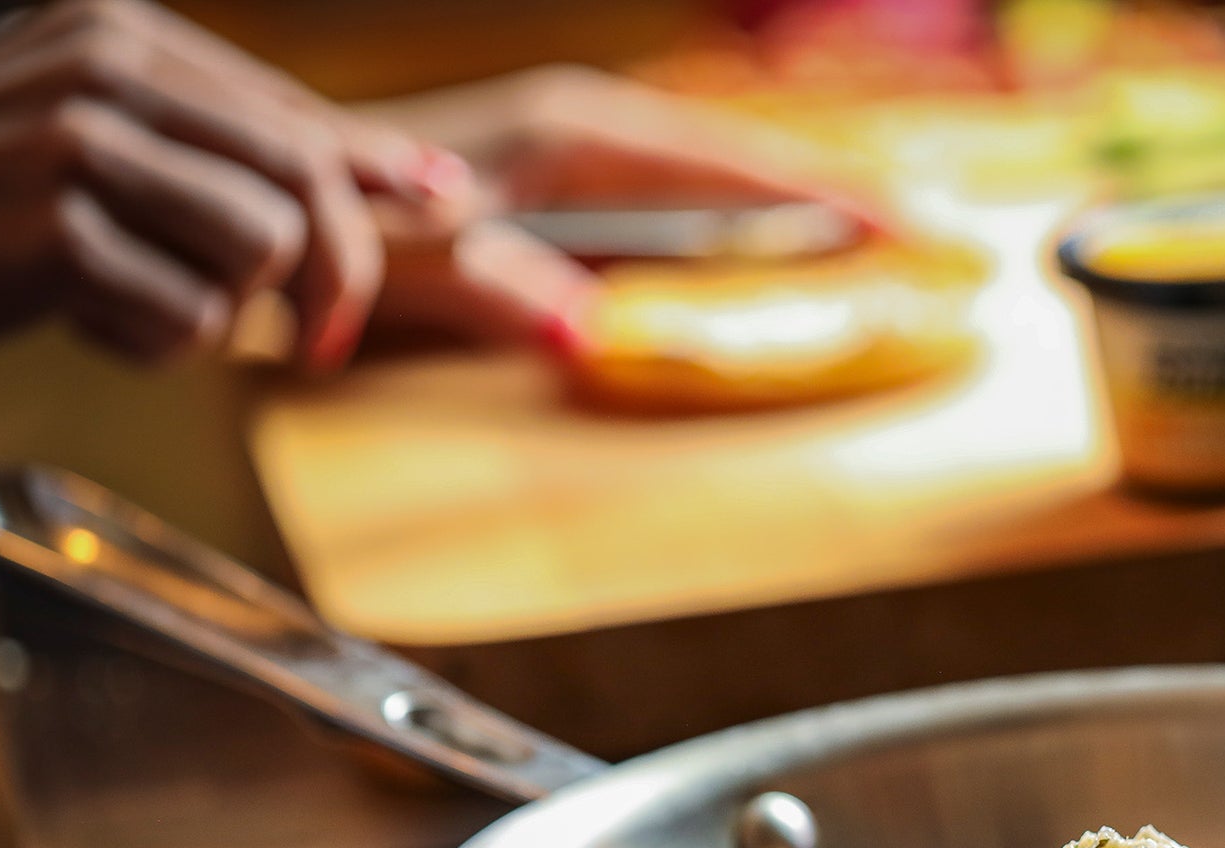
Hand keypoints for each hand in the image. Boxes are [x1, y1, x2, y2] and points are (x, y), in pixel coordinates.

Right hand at [0, 0, 456, 365]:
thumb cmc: (1, 204)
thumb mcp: (130, 153)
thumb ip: (266, 156)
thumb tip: (438, 182)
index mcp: (119, 32)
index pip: (295, 119)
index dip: (374, 184)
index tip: (437, 214)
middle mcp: (97, 67)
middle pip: (303, 181)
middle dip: (337, 272)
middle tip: (320, 342)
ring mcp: (71, 144)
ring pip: (260, 249)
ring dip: (220, 307)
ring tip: (139, 295)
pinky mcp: (52, 230)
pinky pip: (188, 319)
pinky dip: (152, 345)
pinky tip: (86, 320)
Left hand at [353, 64, 899, 349]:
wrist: (291, 207)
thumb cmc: (353, 229)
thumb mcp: (427, 260)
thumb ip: (508, 291)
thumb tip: (590, 337)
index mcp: (579, 135)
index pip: (734, 164)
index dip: (826, 194)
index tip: (907, 224)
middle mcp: (596, 132)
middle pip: (751, 161)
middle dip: (844, 194)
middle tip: (933, 234)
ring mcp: (587, 159)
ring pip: (726, 179)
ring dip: (805, 207)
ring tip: (886, 240)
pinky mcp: (576, 193)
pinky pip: (690, 204)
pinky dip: (751, 226)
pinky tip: (782, 254)